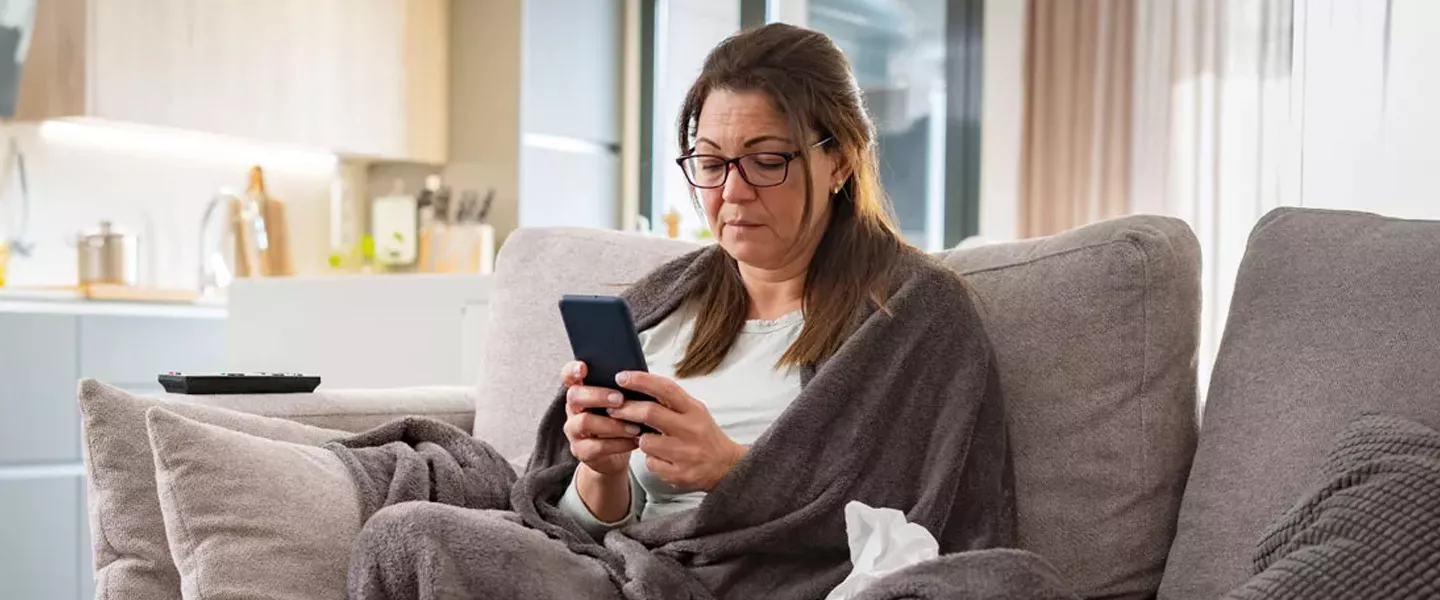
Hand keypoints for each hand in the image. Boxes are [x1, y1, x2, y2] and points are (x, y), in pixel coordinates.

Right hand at [561, 361, 640, 476]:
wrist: (614, 455)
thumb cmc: (619, 420)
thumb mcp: (620, 402)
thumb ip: (622, 388)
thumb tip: (640, 374)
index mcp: (581, 391)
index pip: (568, 376)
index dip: (573, 370)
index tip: (583, 367)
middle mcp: (573, 409)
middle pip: (575, 396)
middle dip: (599, 396)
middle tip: (621, 399)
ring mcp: (574, 430)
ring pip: (585, 422)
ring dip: (613, 424)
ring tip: (635, 427)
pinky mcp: (580, 451)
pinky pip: (597, 446)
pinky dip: (619, 443)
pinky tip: (634, 441)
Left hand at [607, 371, 746, 491]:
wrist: (726, 466)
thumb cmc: (704, 435)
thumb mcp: (694, 411)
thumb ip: (670, 401)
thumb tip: (639, 386)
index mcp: (693, 410)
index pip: (665, 389)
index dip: (641, 381)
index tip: (622, 377)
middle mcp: (691, 429)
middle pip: (650, 413)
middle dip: (626, 410)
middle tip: (613, 409)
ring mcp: (685, 453)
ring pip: (645, 441)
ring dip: (641, 440)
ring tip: (651, 440)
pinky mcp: (679, 473)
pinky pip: (651, 463)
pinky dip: (652, 459)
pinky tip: (663, 458)